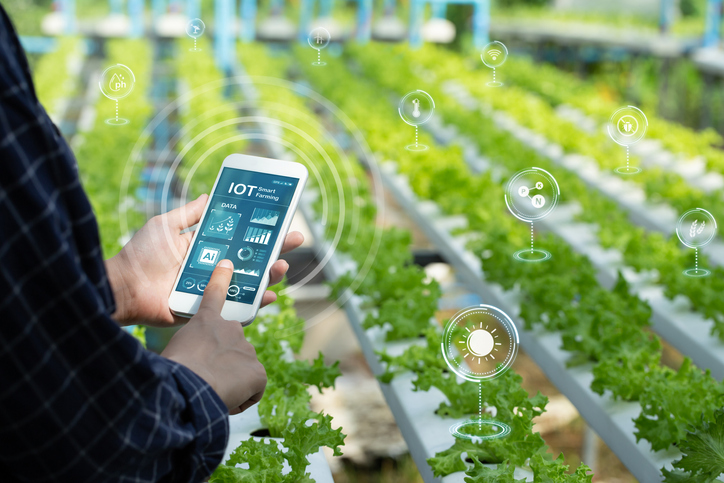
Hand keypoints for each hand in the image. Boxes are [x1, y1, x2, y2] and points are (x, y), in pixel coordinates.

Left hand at [106, 194, 304, 326]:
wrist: (123, 288)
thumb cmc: (140, 256)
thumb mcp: (165, 226)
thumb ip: (188, 215)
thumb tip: (208, 196)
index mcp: (204, 249)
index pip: (239, 238)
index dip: (260, 231)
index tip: (279, 221)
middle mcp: (212, 269)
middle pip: (251, 260)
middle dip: (275, 250)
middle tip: (294, 240)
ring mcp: (212, 291)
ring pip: (249, 283)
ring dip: (269, 274)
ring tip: (281, 266)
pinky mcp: (208, 311)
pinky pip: (236, 308)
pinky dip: (255, 303)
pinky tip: (269, 296)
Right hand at [162, 260, 266, 414]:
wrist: (188, 386)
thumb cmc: (172, 369)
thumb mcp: (175, 349)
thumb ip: (188, 346)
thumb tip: (189, 359)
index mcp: (206, 321)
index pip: (215, 294)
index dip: (222, 278)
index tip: (227, 264)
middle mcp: (231, 329)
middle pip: (232, 348)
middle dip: (223, 363)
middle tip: (206, 376)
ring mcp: (247, 349)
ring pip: (242, 370)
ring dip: (230, 381)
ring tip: (211, 389)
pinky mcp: (258, 370)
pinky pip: (252, 388)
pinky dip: (241, 398)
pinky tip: (226, 399)